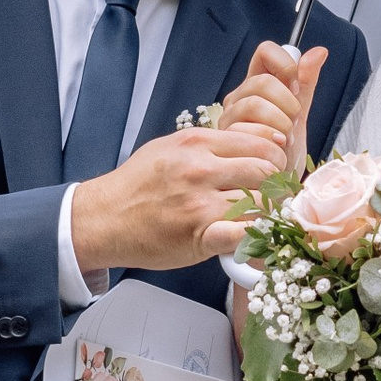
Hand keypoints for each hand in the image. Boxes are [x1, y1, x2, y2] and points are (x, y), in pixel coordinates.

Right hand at [71, 116, 289, 272]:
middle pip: (267, 171)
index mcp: (197, 142)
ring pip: (261, 203)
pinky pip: (245, 235)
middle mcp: (201, 168)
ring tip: (264, 220)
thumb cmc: (137, 184)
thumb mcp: (170, 148)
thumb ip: (209, 147)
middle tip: (275, 199)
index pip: (261, 143)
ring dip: (268, 214)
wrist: (103, 218)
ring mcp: (200, 203)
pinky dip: (256, 237)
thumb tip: (251, 147)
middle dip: (277, 186)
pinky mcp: (199, 235)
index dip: (275, 159)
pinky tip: (252, 238)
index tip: (273, 172)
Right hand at [219, 39, 325, 172]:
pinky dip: (269, 144)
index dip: (285, 63)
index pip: (265, 52)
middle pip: (262, 81)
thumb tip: (320, 51)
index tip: (296, 88)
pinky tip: (275, 154)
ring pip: (254, 105)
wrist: (276, 189)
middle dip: (287, 104)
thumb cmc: (284, 150)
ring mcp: (228, 120)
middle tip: (292, 124)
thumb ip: (306, 84)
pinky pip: (248, 133)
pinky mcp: (224, 142)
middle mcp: (238, 99)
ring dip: (279, 124)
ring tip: (284, 141)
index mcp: (256, 86)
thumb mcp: (298, 115)